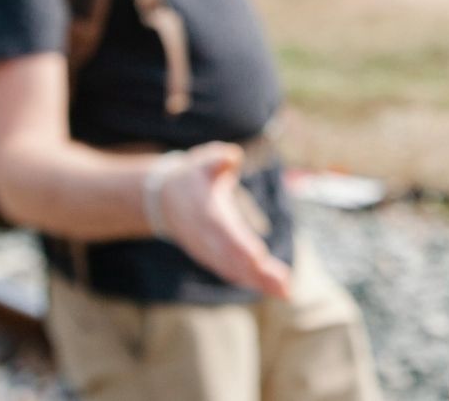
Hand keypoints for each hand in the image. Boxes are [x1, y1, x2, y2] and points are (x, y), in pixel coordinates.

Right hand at [158, 142, 291, 298]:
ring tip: (285, 292)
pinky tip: (272, 289)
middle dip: (257, 273)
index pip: (225, 233)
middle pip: (233, 258)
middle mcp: (206, 237)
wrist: (163, 200)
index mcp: (207, 213)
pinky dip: (249, 281)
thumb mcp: (203, 161)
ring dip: (258, 282)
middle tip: (284, 287)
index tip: (259, 258)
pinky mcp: (210, 257)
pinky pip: (230, 272)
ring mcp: (206, 250)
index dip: (241, 246)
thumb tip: (232, 157)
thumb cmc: (193, 177)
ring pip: (233, 270)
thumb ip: (218, 159)